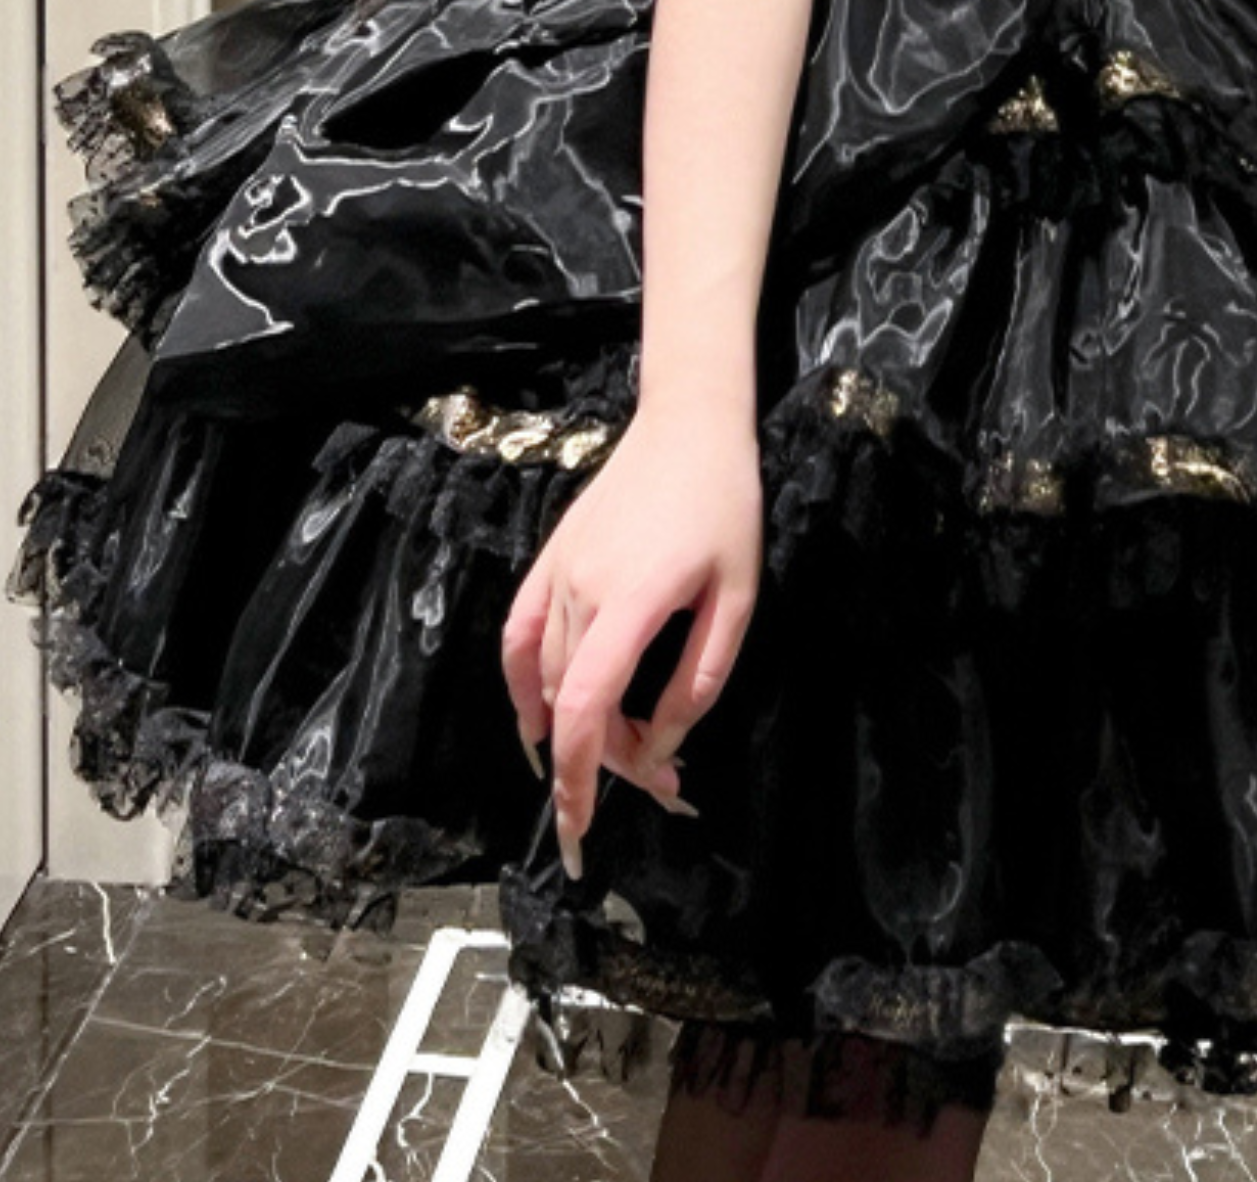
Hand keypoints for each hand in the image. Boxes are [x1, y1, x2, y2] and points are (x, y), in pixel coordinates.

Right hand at [500, 398, 764, 877]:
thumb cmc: (725, 508)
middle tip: (663, 780)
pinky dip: (521, 686)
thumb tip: (661, 747)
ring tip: (626, 750)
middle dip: (607, 758)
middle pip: (571, 703)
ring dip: (577, 728)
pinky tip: (534, 722)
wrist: (689, 427)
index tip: (582, 829)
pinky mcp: (548, 560)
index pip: (585, 708)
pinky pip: (519, 636)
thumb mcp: (737, 600)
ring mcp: (557, 574)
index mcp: (631, 602)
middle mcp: (580, 590)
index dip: (578, 778)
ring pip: (547, 677)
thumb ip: (698, 679)